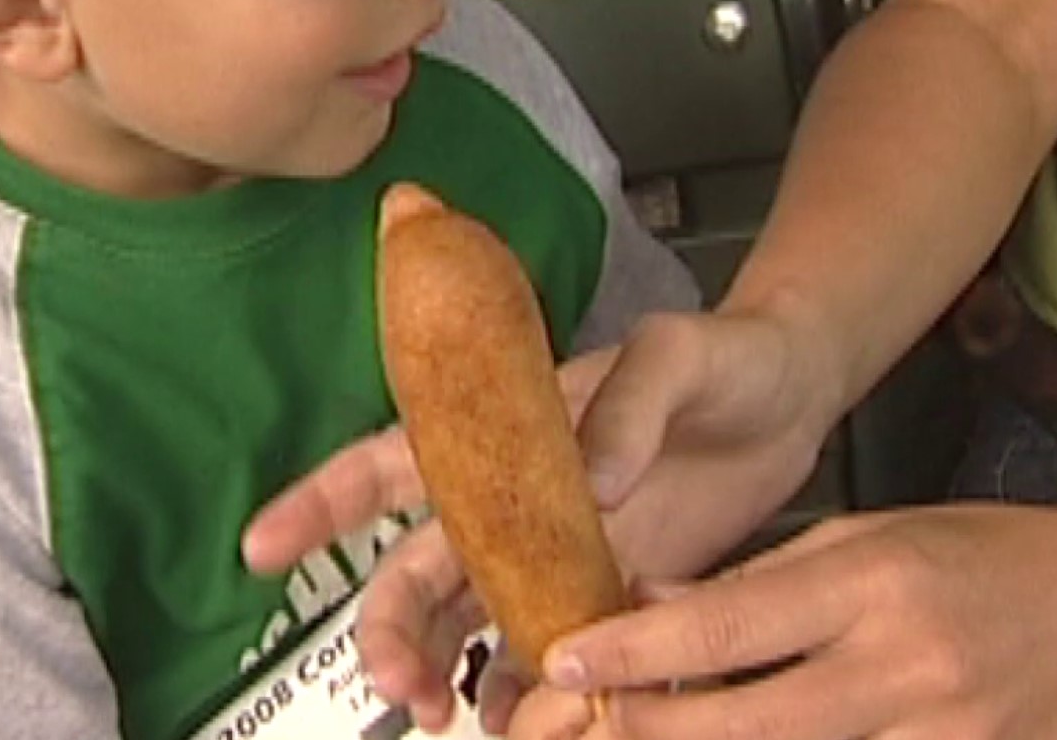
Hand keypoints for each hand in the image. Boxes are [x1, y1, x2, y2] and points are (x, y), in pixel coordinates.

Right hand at [243, 304, 848, 730]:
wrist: (796, 397)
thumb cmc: (725, 355)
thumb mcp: (681, 353)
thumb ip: (634, 402)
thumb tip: (594, 478)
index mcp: (502, 426)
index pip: (391, 459)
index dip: (320, 501)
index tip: (260, 547)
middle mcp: (512, 495)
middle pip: (417, 569)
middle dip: (389, 628)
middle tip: (396, 684)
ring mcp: (556, 548)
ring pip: (467, 620)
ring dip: (443, 669)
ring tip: (443, 716)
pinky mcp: (609, 588)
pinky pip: (546, 648)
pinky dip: (521, 686)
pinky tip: (516, 718)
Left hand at [516, 504, 1056, 739]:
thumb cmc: (981, 554)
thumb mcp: (865, 536)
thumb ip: (761, 580)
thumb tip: (653, 605)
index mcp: (873, 584)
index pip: (730, 627)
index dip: (637, 651)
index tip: (565, 658)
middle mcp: (906, 670)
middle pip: (744, 725)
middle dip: (647, 730)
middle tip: (580, 719)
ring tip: (653, 732)